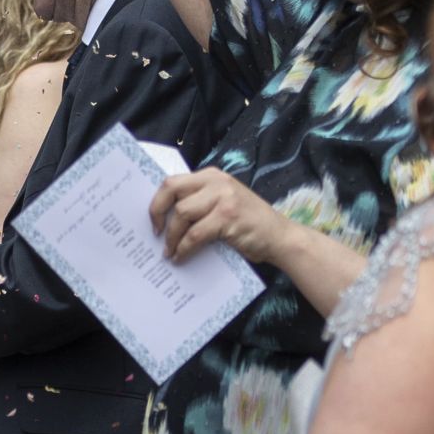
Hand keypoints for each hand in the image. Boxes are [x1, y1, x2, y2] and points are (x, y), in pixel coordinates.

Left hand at [151, 167, 290, 264]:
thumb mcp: (221, 203)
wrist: (280, 237)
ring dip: (171, 237)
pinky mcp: (228, 217)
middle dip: (157, 212)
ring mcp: (223, 198)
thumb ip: (198, 203)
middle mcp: (217, 182)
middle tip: (155, 233)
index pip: (173, 181)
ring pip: (181, 214)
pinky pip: (195, 234)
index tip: (154, 220)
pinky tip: (181, 257)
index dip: (157, 201)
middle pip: (171, 190)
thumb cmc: (246, 224)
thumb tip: (163, 219)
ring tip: (169, 251)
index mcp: (212, 176)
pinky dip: (184, 248)